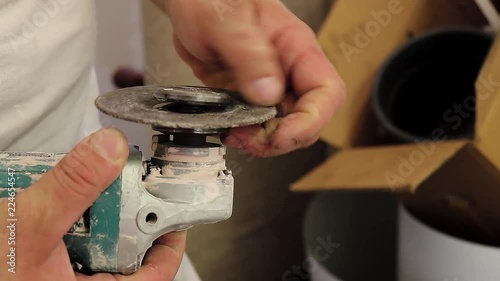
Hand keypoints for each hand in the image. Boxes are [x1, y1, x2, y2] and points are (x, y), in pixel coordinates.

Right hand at [0, 129, 185, 280]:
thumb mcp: (27, 229)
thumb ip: (71, 187)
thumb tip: (110, 148)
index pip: (155, 270)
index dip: (169, 235)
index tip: (173, 202)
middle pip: (126, 243)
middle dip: (119, 210)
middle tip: (113, 183)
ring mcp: (62, 276)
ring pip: (94, 236)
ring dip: (85, 209)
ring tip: (67, 193)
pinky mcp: (44, 265)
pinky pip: (67, 236)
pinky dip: (62, 214)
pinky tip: (43, 200)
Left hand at [156, 0, 344, 156]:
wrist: (190, 4)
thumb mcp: (226, 21)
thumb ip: (248, 53)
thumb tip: (268, 93)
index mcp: (296, 48)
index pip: (326, 93)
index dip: (309, 122)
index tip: (280, 136)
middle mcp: (288, 71)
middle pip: (306, 119)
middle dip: (280, 138)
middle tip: (248, 139)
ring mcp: (268, 86)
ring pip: (282, 128)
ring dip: (261, 141)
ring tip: (234, 134)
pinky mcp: (248, 96)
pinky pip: (257, 125)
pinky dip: (245, 135)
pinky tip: (227, 129)